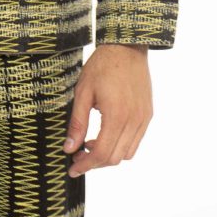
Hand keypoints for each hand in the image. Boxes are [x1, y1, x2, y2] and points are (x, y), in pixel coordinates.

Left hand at [63, 44, 152, 176]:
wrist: (127, 47)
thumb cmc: (102, 66)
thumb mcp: (83, 92)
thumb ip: (77, 122)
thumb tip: (69, 148)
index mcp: (116, 116)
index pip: (101, 153)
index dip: (86, 165)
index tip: (73, 168)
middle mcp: (134, 121)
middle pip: (115, 158)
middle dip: (95, 163)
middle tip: (78, 157)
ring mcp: (143, 119)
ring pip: (127, 153)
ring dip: (108, 156)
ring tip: (90, 144)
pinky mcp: (147, 114)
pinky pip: (136, 141)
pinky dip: (121, 145)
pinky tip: (106, 134)